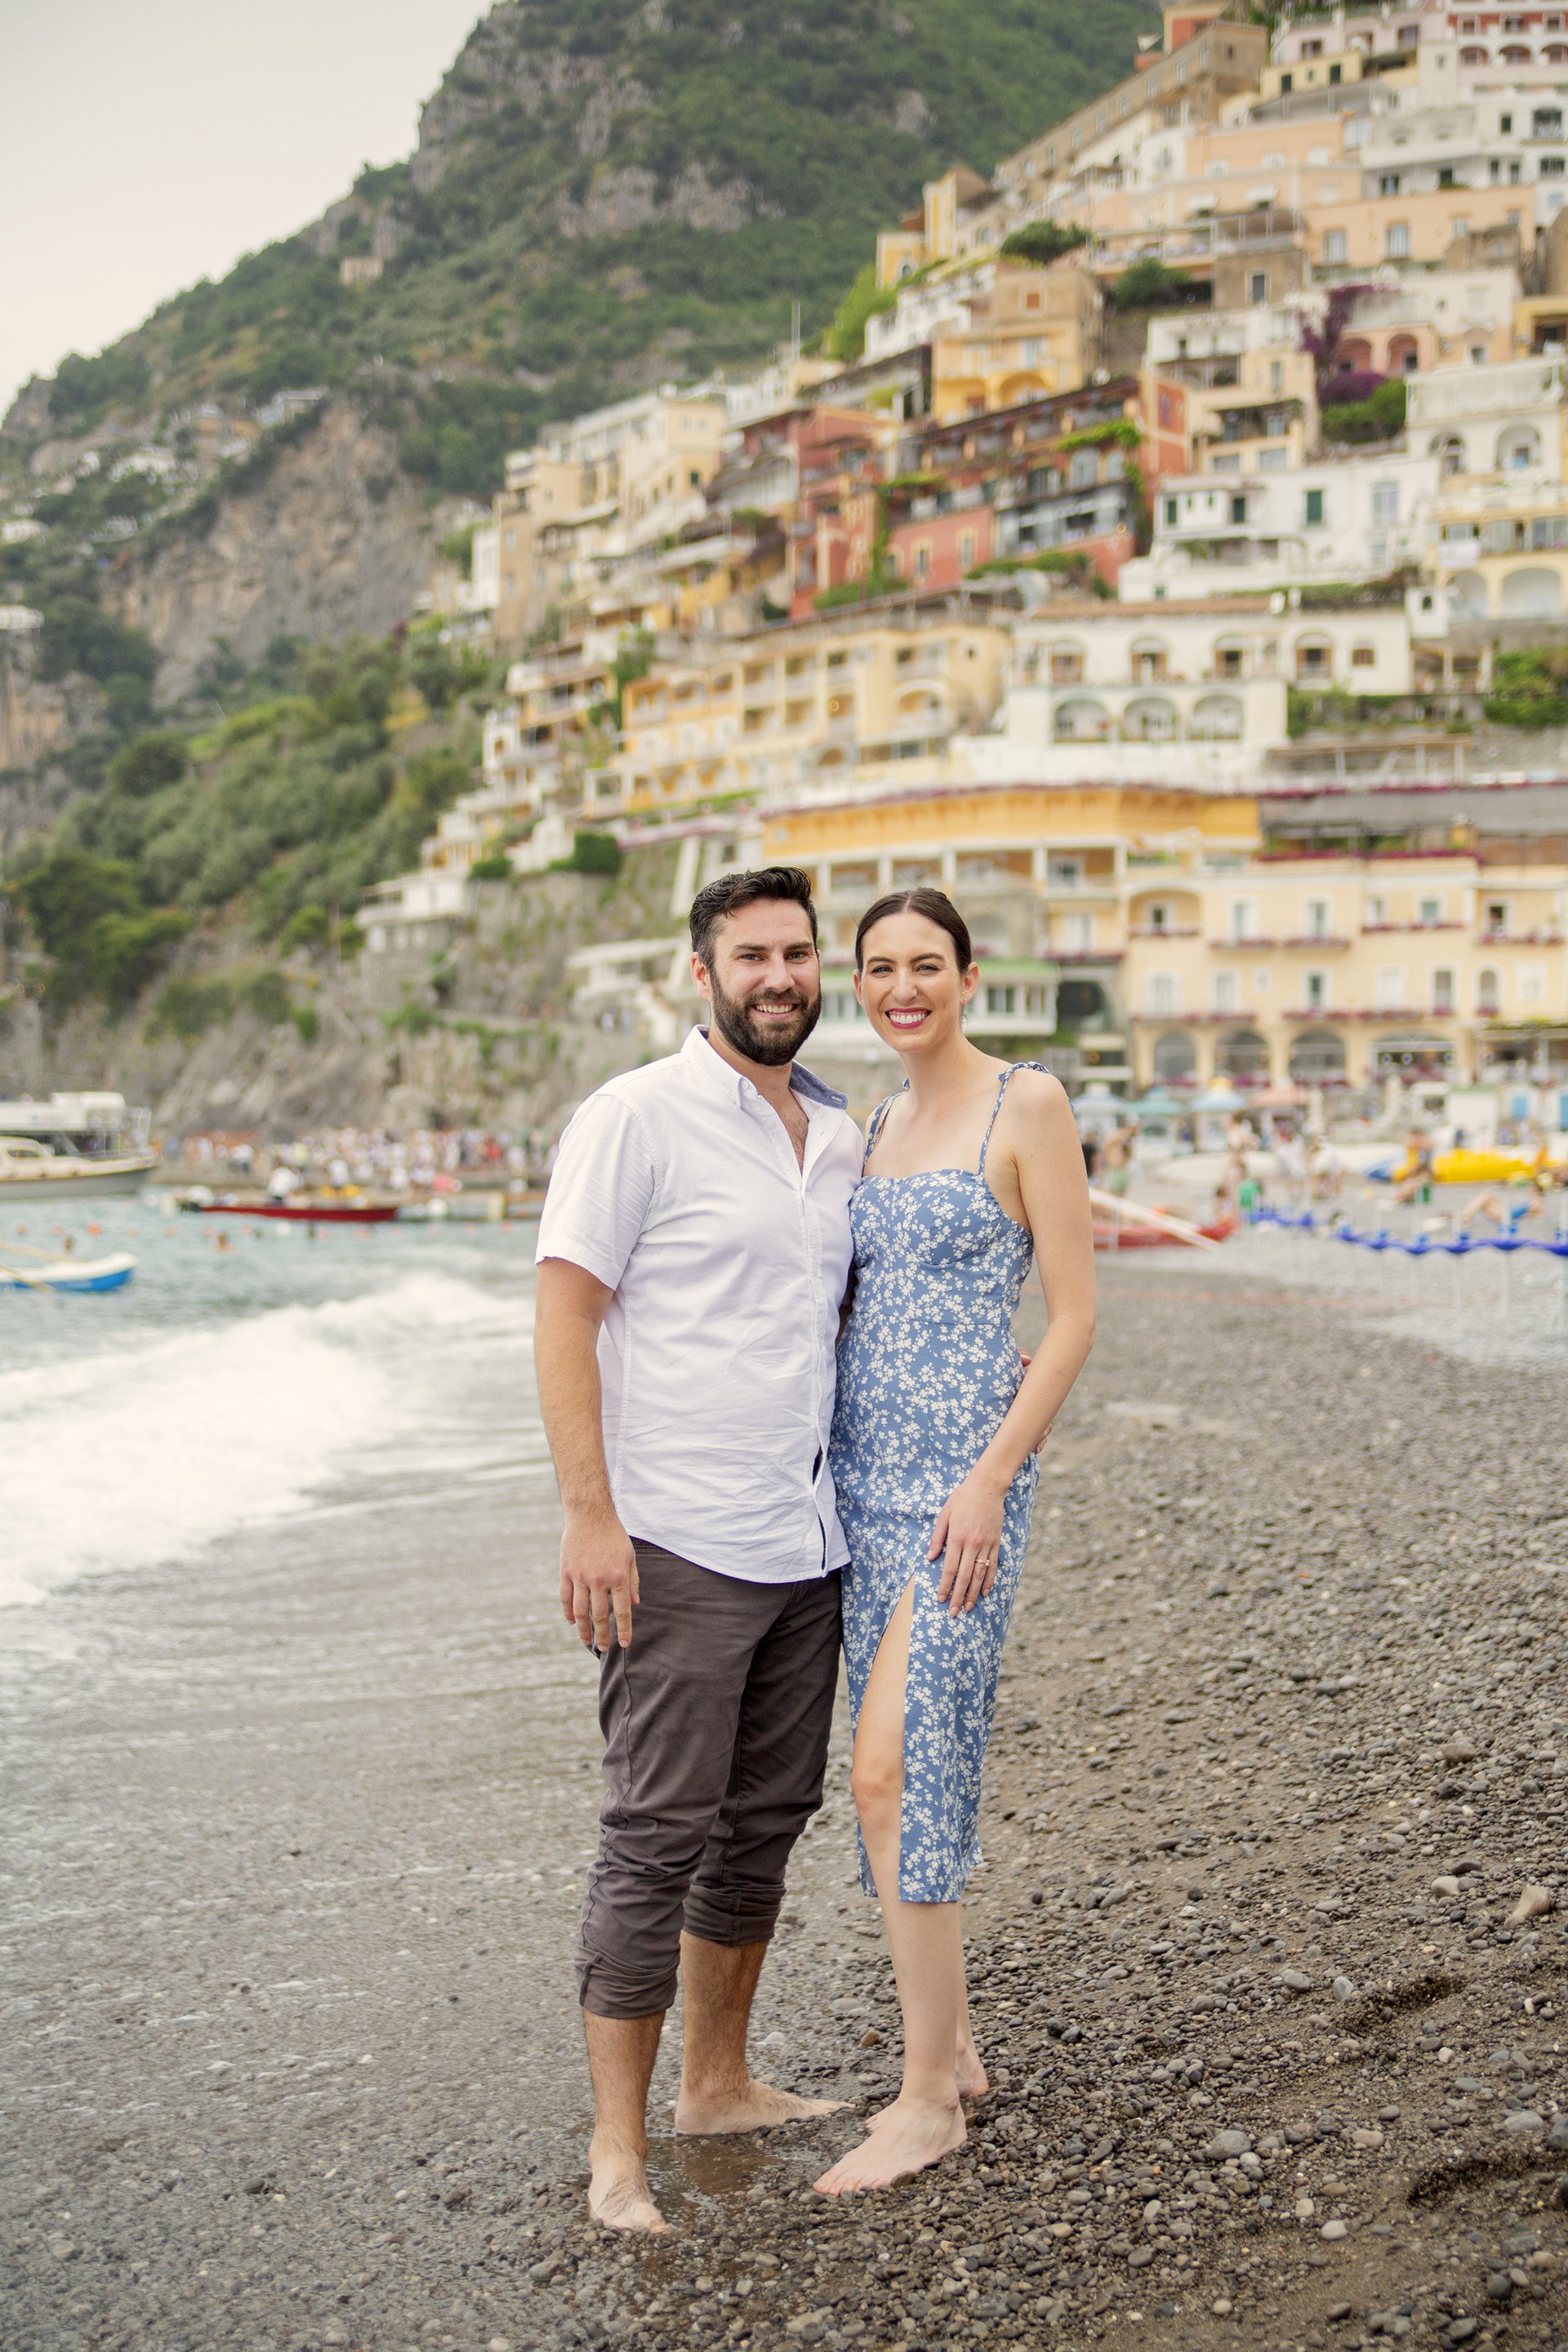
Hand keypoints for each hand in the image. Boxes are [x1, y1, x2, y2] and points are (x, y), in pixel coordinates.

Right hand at [559, 1509, 638, 1649]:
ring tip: (586, 1641)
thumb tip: (635, 1604)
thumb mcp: (630, 1557)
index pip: (622, 1611)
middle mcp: (599, 1579)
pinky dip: (568, 1612)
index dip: (623, 1630)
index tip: (624, 1644)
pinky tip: (572, 1621)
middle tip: (604, 1648)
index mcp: (618, 1576)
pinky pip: (565, 1597)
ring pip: (580, 1611)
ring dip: (583, 1630)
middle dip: (602, 1636)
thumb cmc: (614, 1536)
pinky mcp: (566, 1571)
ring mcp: (580, 1576)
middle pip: (599, 1616)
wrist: (590, 1515)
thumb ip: (633, 1581)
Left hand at [928, 1471, 1006, 1614]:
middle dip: (957, 1596)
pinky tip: (985, 1592)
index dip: (945, 1585)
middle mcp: (972, 1544)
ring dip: (972, 1593)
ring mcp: (986, 1544)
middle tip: (953, 1612)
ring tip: (967, 1607)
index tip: (941, 1599)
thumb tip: (930, 1558)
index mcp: (957, 1537)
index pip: (949, 1568)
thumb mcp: (944, 1515)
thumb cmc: (962, 1499)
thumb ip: (937, 1538)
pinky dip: (989, 1581)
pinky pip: (993, 1566)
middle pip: (964, 1576)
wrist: (987, 1487)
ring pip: (979, 1574)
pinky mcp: (996, 1543)